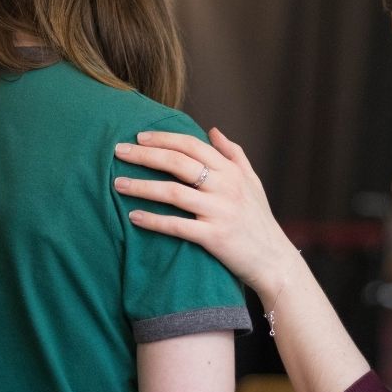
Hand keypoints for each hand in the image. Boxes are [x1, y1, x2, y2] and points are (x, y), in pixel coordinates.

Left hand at [113, 128, 299, 299]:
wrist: (274, 261)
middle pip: (178, 163)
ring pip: (173, 192)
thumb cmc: (259, 220)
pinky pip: (177, 225)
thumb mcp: (252, 182)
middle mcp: (226, 187)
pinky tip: (133, 216)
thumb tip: (213, 130)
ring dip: (142, 186)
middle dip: (145, 155)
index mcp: (231, 171)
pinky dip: (153, 220)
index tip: (139, 136)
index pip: (192, 145)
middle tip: (118, 151)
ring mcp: (219, 212)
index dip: (164, 138)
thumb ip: (234, 154)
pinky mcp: (214, 237)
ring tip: (117, 184)